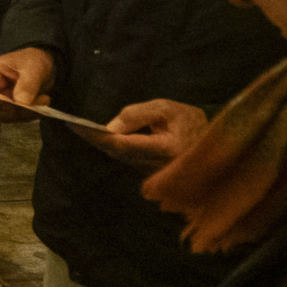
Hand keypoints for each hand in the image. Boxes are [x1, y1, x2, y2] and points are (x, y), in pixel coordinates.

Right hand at [0, 46, 56, 122]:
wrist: (42, 66)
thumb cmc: (32, 60)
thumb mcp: (33, 68)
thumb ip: (27, 85)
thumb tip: (21, 104)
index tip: (10, 103)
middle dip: (12, 110)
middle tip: (33, 105)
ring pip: (3, 116)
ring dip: (24, 114)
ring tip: (43, 100)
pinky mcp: (9, 109)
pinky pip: (15, 118)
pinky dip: (29, 115)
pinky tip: (41, 105)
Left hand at [72, 98, 207, 169]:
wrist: (215, 142)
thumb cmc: (189, 120)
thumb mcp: (166, 108)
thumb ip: (137, 115)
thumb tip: (110, 127)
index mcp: (166, 149)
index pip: (122, 145)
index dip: (98, 136)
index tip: (75, 125)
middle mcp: (160, 167)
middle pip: (118, 154)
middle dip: (96, 140)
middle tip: (72, 125)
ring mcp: (158, 175)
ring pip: (122, 159)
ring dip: (103, 146)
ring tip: (82, 130)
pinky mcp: (155, 177)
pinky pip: (129, 162)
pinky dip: (116, 150)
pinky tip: (103, 138)